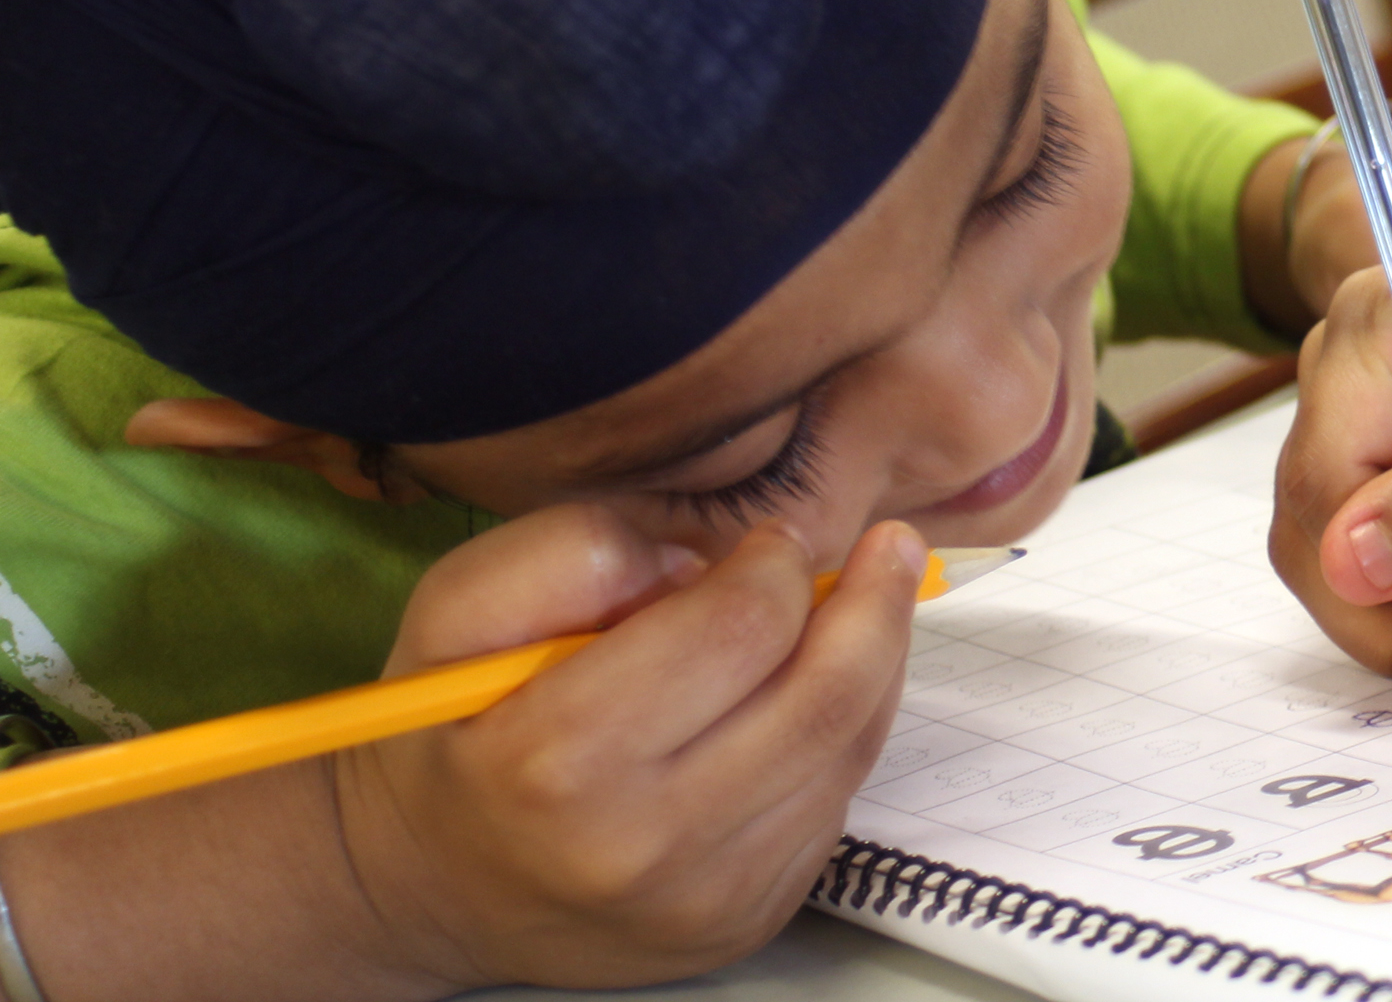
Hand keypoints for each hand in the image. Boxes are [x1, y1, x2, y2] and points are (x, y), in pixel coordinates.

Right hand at [334, 504, 925, 992]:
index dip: (776, 565)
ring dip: (872, 665)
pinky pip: (833, 808)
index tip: (772, 540)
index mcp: (560, 759)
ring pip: (846, 753)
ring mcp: (703, 900)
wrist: (425, 885)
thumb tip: (703, 557)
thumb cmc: (448, 728)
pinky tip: (818, 692)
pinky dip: (843, 737)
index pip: (738, 631)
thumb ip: (572, 552)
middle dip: (873, 604)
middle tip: (891, 546)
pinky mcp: (743, 926)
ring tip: (871, 602)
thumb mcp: (460, 606)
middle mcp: (641, 846)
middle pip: (821, 698)